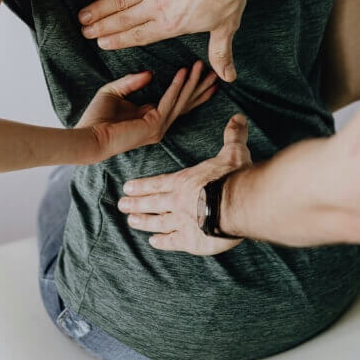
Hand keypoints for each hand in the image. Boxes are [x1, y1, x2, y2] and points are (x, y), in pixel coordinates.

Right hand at [78, 0, 260, 82]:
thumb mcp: (225, 27)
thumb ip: (220, 53)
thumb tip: (228, 77)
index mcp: (171, 25)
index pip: (139, 36)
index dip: (118, 40)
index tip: (102, 43)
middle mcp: (156, 7)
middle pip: (123, 20)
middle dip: (101, 27)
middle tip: (85, 32)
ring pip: (118, 0)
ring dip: (98, 8)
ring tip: (83, 16)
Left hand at [78, 60, 216, 161]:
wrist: (88, 137)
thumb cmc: (96, 118)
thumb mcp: (114, 92)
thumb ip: (131, 82)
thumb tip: (151, 73)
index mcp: (150, 117)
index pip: (177, 102)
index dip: (190, 88)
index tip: (201, 74)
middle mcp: (158, 124)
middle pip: (186, 103)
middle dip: (200, 87)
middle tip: (215, 72)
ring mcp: (158, 127)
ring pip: (181, 101)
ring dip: (192, 83)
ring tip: (202, 66)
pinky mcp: (154, 125)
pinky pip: (169, 101)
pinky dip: (176, 86)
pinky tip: (183, 72)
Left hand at [118, 114, 252, 255]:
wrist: (238, 204)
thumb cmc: (234, 177)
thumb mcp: (233, 152)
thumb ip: (233, 136)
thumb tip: (238, 117)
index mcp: (184, 181)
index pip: (158, 183)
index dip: (142, 186)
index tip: (127, 187)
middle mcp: (177, 201)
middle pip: (152, 202)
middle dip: (135, 203)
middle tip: (121, 205)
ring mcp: (181, 222)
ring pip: (157, 222)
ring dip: (143, 222)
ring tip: (131, 222)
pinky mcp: (190, 240)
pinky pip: (172, 241)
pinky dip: (162, 241)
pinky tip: (154, 242)